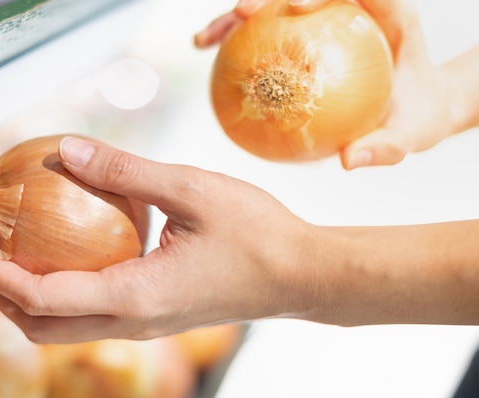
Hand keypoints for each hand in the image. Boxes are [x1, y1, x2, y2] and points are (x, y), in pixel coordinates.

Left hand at [0, 136, 320, 342]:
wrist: (299, 275)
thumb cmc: (255, 233)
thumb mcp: (189, 188)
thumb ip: (124, 171)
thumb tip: (68, 150)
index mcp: (132, 296)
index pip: (38, 299)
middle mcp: (130, 322)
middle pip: (40, 327)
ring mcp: (143, 326)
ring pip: (63, 329)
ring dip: (26, 299)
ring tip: (11, 255)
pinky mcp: (155, 317)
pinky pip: (90, 318)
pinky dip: (59, 295)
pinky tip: (66, 256)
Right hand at [195, 0, 464, 168]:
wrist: (415, 108)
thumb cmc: (414, 116)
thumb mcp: (410, 134)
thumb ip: (384, 146)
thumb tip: (347, 160)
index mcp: (388, 15)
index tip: (295, 7)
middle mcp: (352, 10)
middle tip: (239, 13)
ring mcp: (325, 20)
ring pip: (275, 8)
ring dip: (236, 18)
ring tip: (204, 41)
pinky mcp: (306, 34)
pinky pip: (267, 36)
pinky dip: (236, 43)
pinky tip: (210, 58)